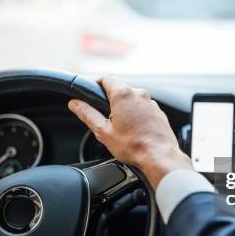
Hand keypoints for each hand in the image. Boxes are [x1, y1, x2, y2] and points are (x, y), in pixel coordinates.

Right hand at [68, 77, 192, 188]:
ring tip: (121, 127)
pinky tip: (134, 130)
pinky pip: (143, 108)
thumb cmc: (134, 146)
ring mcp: (151, 102)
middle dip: (110, 100)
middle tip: (105, 116)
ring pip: (132, 99)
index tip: (92, 93)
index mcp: (123, 95)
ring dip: (124, 108)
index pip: (106, 78)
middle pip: (120, 89)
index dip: (96, 84)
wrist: (159, 157)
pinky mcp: (158, 112)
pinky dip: (137, 115)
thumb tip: (75, 104)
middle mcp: (139, 94)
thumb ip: (87, 114)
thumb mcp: (103, 131)